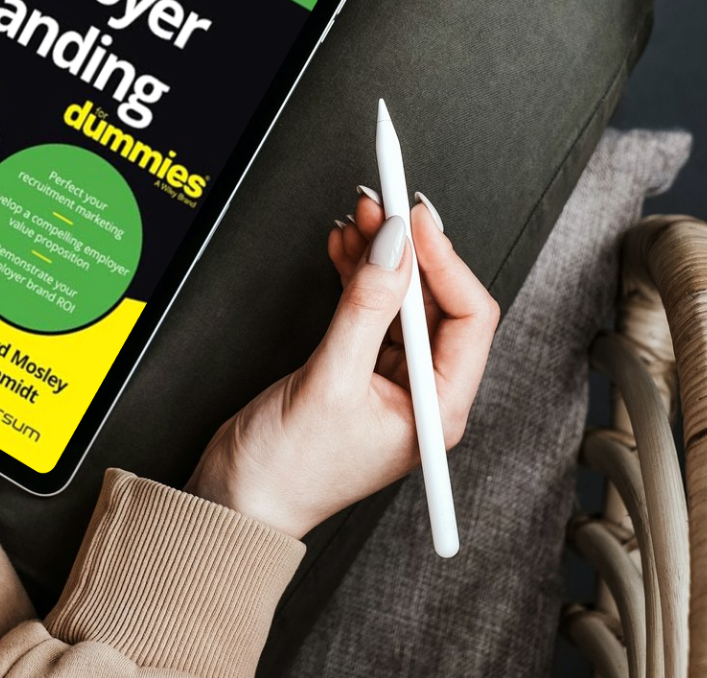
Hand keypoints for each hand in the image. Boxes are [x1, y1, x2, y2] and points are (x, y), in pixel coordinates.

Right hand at [186, 191, 498, 539]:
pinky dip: (358, 275)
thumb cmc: (287, 473)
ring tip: (359, 218)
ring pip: (400, 299)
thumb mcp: (331, 381)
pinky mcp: (356, 368)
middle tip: (384, 206)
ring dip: (381, 256)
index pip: (469, 317)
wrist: (236, 501)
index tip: (414, 221)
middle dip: (408, 250)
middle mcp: (422, 395)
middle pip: (435, 301)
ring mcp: (389, 381)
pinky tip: (345, 249)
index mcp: (438, 410)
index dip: (444, 261)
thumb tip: (394, 246)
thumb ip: (365, 308)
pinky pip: (370, 309)